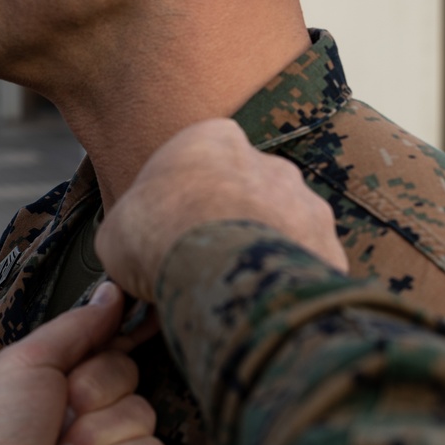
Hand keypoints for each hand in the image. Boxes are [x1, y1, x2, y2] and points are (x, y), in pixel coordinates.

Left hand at [0, 283, 166, 444]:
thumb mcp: (24, 363)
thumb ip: (74, 327)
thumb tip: (112, 293)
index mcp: (59, 381)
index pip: (107, 345)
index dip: (117, 334)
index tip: (134, 316)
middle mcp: (87, 413)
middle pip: (126, 372)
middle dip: (89, 391)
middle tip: (55, 417)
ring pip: (141, 413)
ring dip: (94, 436)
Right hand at [95, 118, 348, 301]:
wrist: (214, 267)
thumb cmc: (155, 234)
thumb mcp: (116, 229)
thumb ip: (133, 230)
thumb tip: (133, 255)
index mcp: (212, 139)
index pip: (202, 161)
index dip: (183, 200)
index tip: (169, 231)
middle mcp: (267, 161)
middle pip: (248, 192)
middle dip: (231, 223)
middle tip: (203, 261)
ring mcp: (304, 201)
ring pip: (282, 227)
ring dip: (262, 251)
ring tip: (234, 288)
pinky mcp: (328, 245)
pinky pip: (306, 266)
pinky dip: (287, 284)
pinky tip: (263, 305)